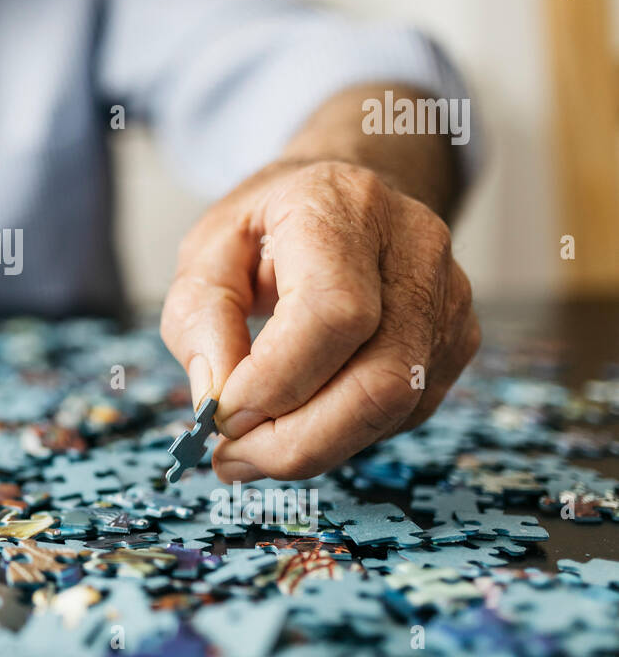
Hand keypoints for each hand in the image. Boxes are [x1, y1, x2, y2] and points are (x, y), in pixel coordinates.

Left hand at [160, 159, 478, 481]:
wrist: (342, 198)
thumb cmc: (268, 226)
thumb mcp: (206, 253)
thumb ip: (200, 320)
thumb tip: (215, 399)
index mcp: (342, 206)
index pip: (333, 314)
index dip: (277, 381)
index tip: (222, 415)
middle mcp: (413, 248)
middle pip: (380, 378)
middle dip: (297, 441)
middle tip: (231, 459)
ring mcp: (447, 297)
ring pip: (396, 406)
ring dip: (315, 447)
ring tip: (251, 449)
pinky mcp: (456, 341)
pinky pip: (403, 413)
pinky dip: (342, 435)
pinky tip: (298, 423)